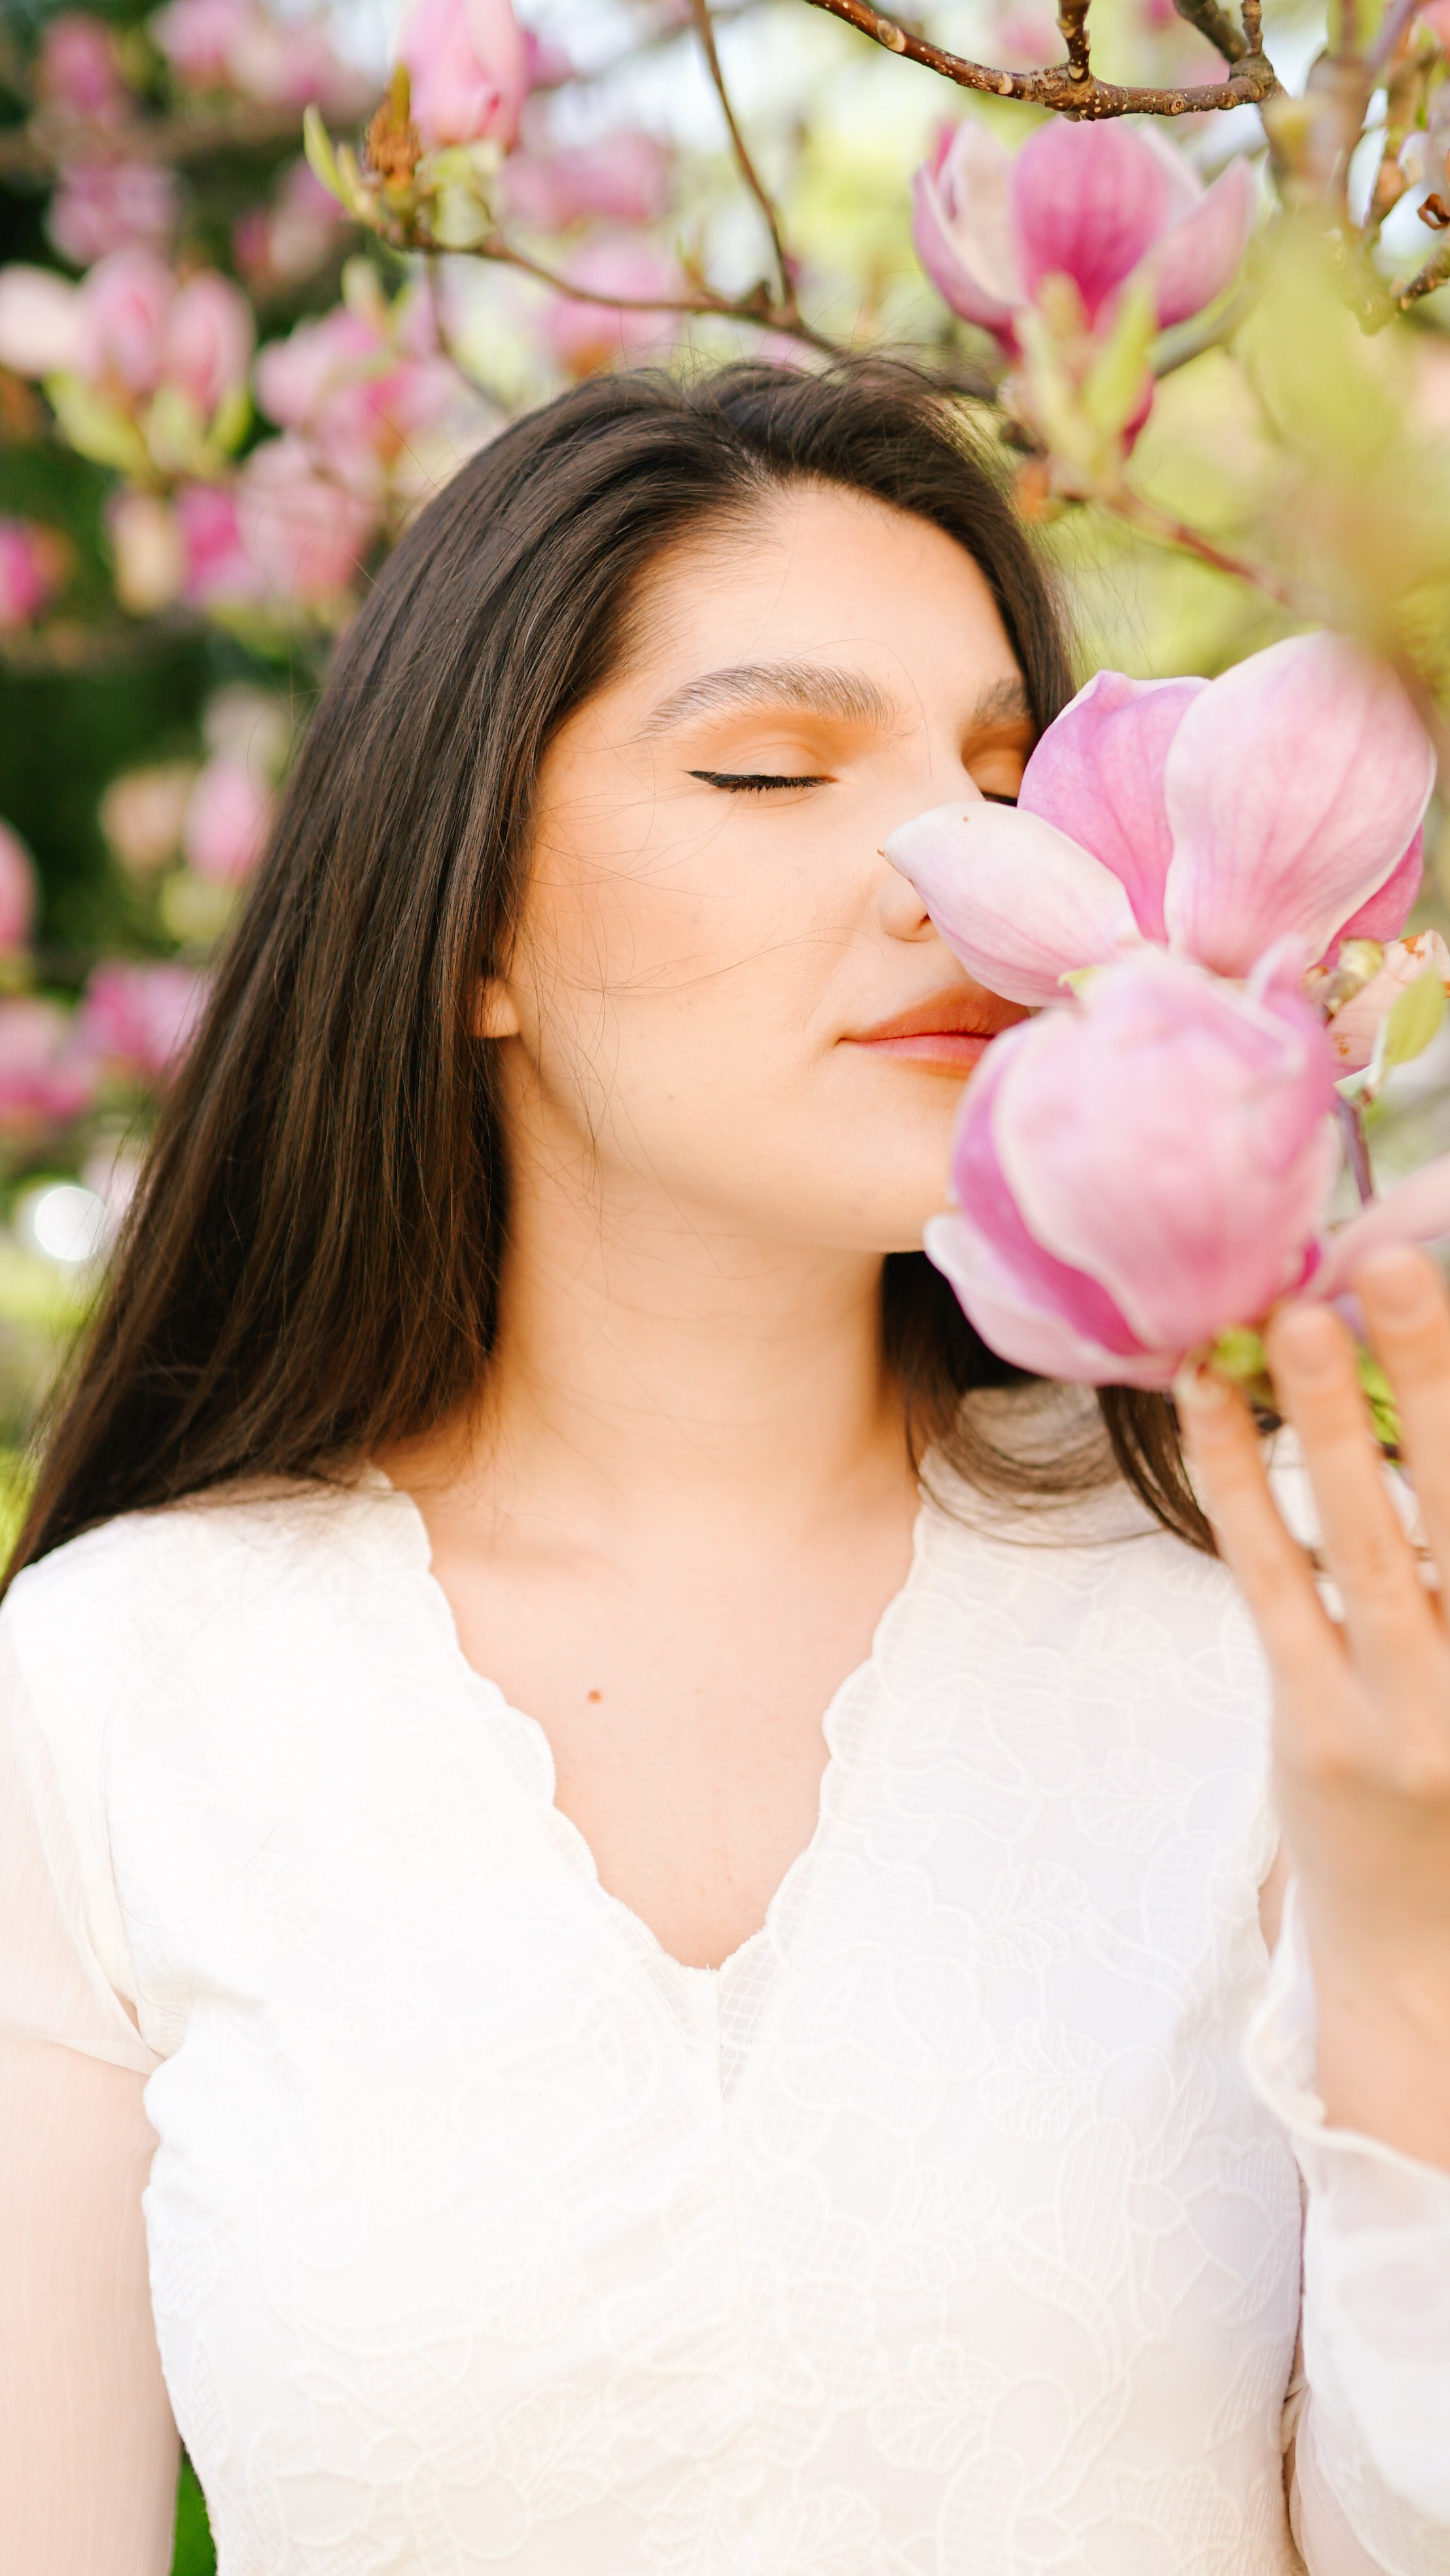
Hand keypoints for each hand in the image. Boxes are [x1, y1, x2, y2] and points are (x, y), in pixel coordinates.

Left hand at [1178, 1246, 1449, 2169]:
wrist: (1430, 1968)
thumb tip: (1424, 1427)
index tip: (1430, 1274)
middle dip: (1438, 1376)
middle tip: (1401, 1263)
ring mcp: (1411, 1706)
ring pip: (1370, 1537)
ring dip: (1333, 1419)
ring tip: (1302, 1313)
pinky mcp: (1317, 1728)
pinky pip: (1273, 1584)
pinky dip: (1241, 1486)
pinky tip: (1208, 1400)